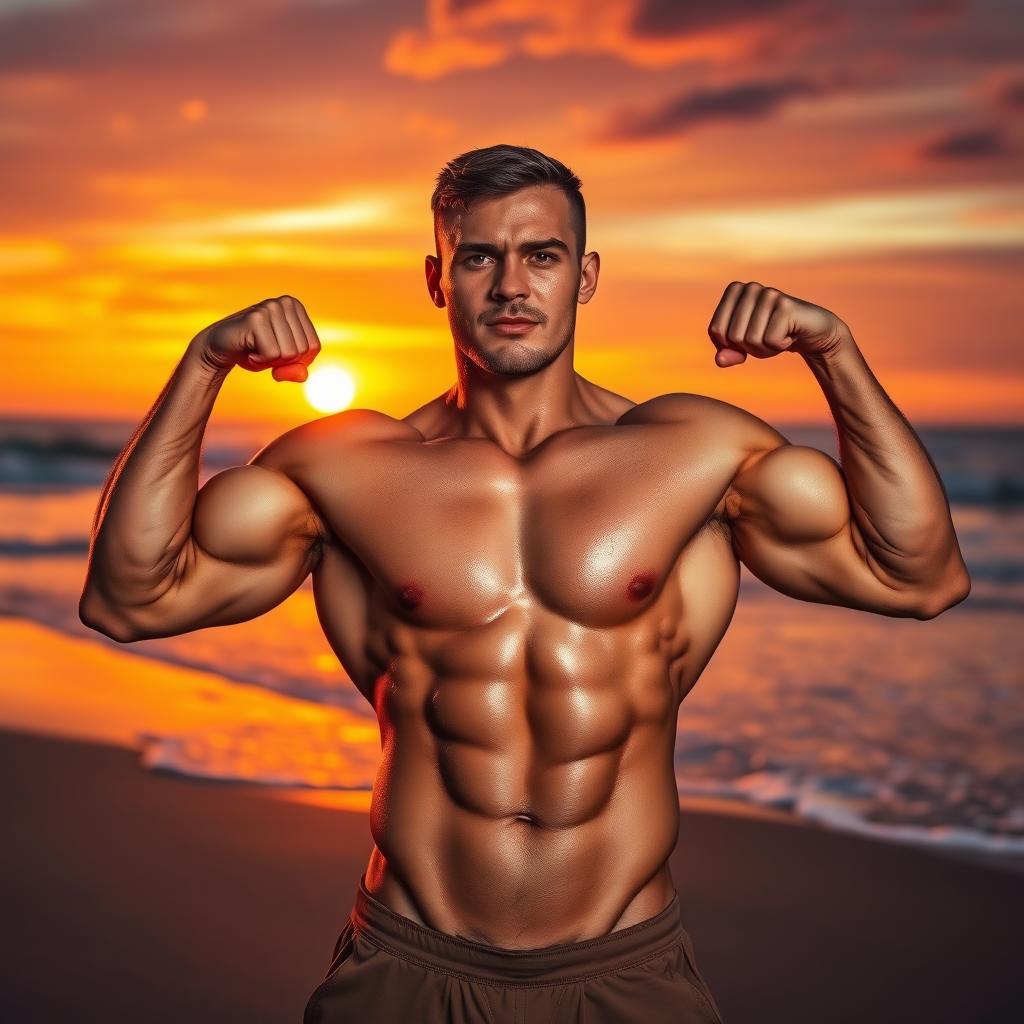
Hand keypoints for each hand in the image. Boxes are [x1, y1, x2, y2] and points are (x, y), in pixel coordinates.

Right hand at [189, 295, 321, 381]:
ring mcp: (270, 307)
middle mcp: (285, 302)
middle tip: (263, 351)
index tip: (277, 352)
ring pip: (288, 353)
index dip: (296, 360)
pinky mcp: (256, 318)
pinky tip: (248, 350)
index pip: (314, 347)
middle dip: (283, 361)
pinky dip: (260, 360)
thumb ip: (297, 370)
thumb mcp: (282, 364)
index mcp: (296, 307)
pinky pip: (272, 354)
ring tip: (255, 349)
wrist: (219, 349)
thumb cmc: (254, 352)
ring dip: (270, 361)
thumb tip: (302, 374)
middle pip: (302, 350)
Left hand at [707, 281, 846, 365]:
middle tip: (768, 337)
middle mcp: (750, 287)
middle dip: (749, 348)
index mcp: (735, 290)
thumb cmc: (773, 336)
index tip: (747, 338)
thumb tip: (719, 360)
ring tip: (780, 335)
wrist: (811, 333)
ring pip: (750, 340)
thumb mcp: (745, 347)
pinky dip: (780, 346)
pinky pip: (770, 340)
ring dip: (765, 348)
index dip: (729, 345)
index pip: (715, 330)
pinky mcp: (785, 305)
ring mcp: (768, 294)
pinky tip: (790, 334)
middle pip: (732, 336)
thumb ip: (729, 353)